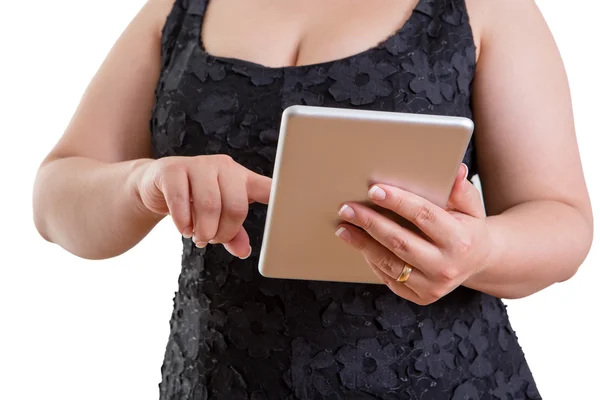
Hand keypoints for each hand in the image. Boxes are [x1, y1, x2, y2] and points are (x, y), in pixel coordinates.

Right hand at [132, 154, 270, 257]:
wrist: (157, 184)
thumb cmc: (195, 200)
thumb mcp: (217, 218)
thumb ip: (233, 233)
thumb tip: (244, 252)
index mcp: (242, 178)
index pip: (268, 188)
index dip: (282, 198)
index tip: (292, 211)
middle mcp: (224, 167)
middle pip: (236, 206)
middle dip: (224, 232)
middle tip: (212, 240)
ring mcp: (198, 165)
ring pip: (210, 204)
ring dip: (203, 229)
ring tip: (197, 236)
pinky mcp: (173, 169)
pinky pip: (181, 200)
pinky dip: (183, 221)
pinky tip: (183, 228)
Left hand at [335, 164, 491, 304]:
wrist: (480, 262)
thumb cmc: (468, 226)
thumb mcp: (471, 206)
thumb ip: (462, 190)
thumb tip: (456, 170)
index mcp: (460, 241)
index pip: (424, 216)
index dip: (397, 202)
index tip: (374, 190)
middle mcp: (446, 267)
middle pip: (400, 242)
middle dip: (370, 223)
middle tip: (347, 208)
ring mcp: (433, 286)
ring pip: (389, 263)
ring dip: (362, 244)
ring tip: (344, 227)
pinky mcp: (421, 297)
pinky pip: (389, 278)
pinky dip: (372, 260)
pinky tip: (359, 243)